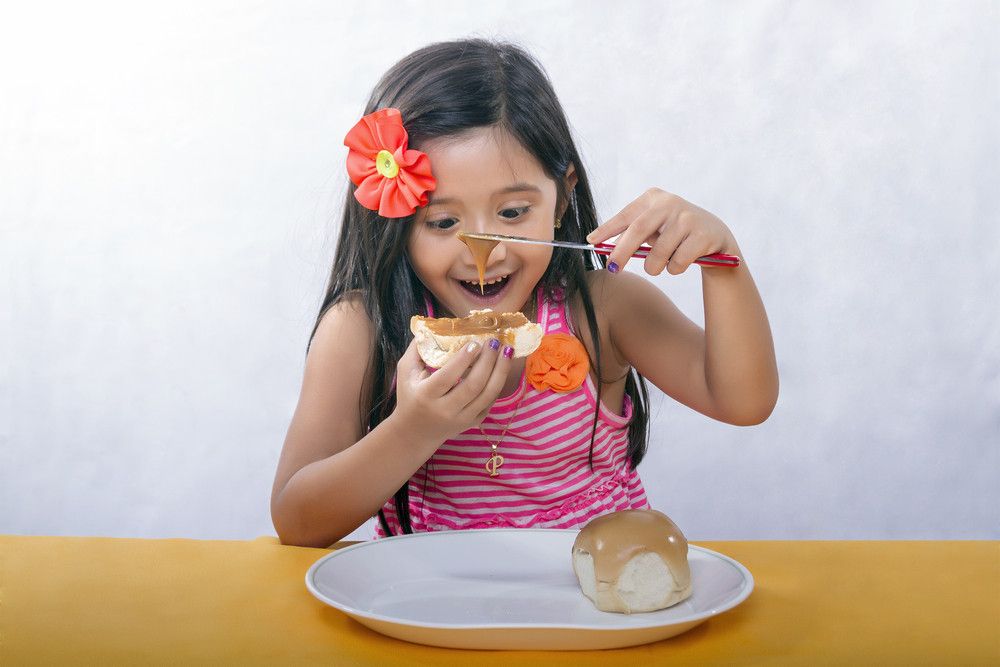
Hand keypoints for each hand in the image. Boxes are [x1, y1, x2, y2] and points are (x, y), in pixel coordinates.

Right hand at [394, 336, 512, 443]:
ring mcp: (461, 419)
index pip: (448, 377)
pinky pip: (490, 403)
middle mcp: (445, 410)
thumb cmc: (409, 397)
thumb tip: (430, 327)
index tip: (475, 342)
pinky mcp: (472, 423)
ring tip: (507, 351)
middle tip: (495, 342)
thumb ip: (416, 349)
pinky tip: (501, 368)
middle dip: (488, 361)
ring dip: (500, 371)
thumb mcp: (405, 372)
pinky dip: (498, 384)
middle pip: (473, 385)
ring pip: (487, 395)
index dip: (463, 359)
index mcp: (426, 395)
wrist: (414, 433)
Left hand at [587, 188, 736, 275]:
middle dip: (622, 252)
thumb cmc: (676, 233)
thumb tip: (602, 247)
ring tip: (660, 265)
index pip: (626, 215)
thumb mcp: (654, 227)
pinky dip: (674, 269)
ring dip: (654, 267)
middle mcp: (670, 203)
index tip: (592, 242)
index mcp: (653, 198)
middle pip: (638, 231)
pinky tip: (683, 261)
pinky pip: (677, 263)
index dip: (607, 229)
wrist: (716, 237)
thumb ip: (631, 233)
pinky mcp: (703, 235)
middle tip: (613, 268)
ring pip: (658, 254)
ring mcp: (688, 218)